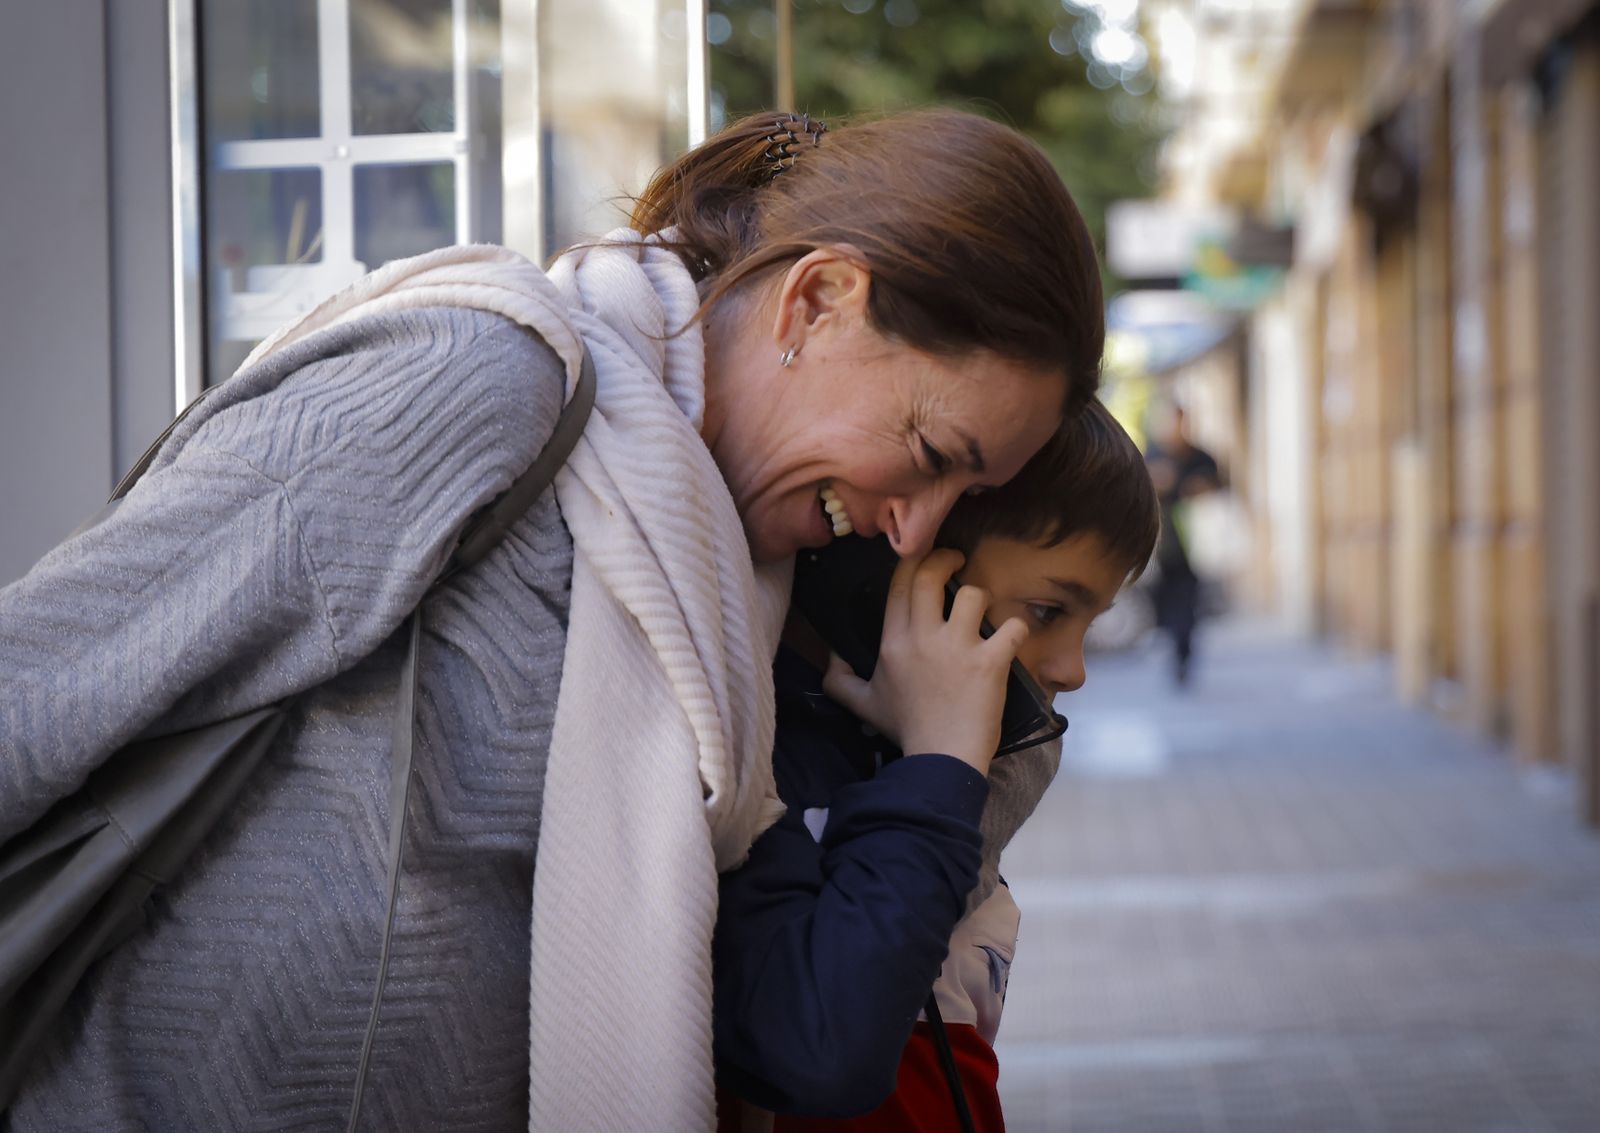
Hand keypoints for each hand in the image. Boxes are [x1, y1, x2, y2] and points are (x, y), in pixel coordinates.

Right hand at [821, 549, 1027, 776]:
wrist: (941, 760)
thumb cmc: (906, 730)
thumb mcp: (862, 705)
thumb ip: (839, 680)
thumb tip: (831, 656)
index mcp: (894, 642)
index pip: (900, 583)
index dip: (913, 559)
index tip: (925, 557)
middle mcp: (923, 637)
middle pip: (931, 574)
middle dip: (946, 558)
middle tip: (957, 562)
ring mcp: (958, 648)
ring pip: (974, 595)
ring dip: (982, 598)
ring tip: (984, 611)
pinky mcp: (991, 662)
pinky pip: (1012, 627)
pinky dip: (1017, 629)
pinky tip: (1012, 639)